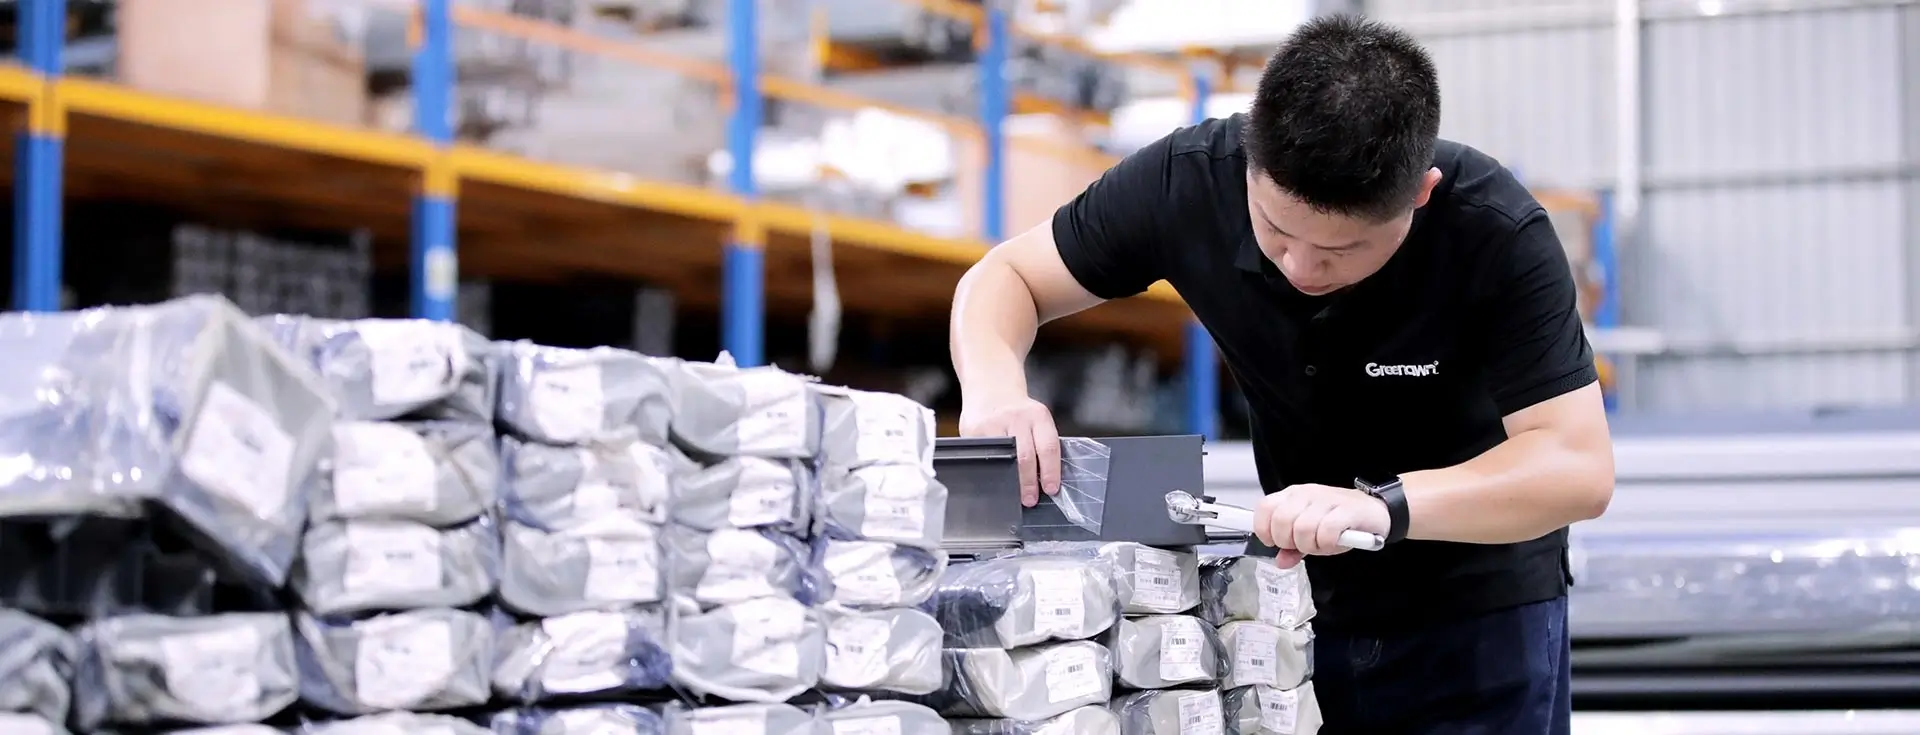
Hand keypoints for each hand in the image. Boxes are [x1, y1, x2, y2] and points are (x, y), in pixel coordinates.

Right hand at [958, 396, 1060, 506]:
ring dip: (1011, 480)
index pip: (1048, 448)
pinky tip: (996, 478)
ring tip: (1015, 494)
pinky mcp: (974, 430)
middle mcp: (1017, 418)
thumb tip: (1046, 479)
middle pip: (1025, 456)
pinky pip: (985, 457)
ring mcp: (993, 424)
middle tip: (1030, 499)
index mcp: (1038, 416)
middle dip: (1029, 482)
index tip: (1051, 489)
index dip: (1050, 472)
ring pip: (1004, 459)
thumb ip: (1041, 443)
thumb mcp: (1036, 419)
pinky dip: (992, 471)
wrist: (991, 388)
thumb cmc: (1018, 411)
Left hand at [1253, 484, 1390, 568]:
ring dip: (1311, 545)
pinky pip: (1327, 530)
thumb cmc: (1340, 522)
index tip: (1276, 544)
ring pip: (1303, 527)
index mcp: (1293, 496)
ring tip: (1321, 545)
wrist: (1374, 511)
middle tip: (1303, 546)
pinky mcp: (1347, 509)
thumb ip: (1293, 548)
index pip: (1265, 508)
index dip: (1265, 530)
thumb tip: (1280, 561)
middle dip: (1289, 542)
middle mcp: (1307, 494)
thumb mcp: (1312, 535)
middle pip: (1282, 521)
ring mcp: (1327, 499)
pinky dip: (1328, 543)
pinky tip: (1333, 543)